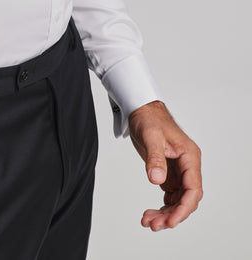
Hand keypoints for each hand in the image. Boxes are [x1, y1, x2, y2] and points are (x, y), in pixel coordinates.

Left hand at [128, 100, 201, 230]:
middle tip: (154, 224)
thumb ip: (155, 159)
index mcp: (189, 157)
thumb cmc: (150, 118)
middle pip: (186, 198)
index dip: (184, 207)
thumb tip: (156, 180)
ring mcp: (178, 171)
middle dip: (172, 214)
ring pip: (178, 200)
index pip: (193, 188)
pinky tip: (151, 213)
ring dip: (165, 213)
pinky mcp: (168, 173)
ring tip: (149, 221)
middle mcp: (187, 166)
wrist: (142, 110)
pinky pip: (170, 196)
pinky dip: (162, 206)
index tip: (171, 220)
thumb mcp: (151, 136)